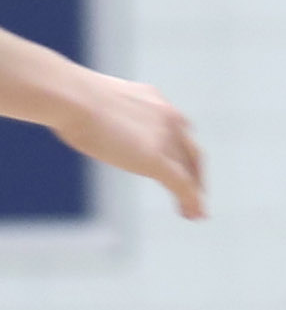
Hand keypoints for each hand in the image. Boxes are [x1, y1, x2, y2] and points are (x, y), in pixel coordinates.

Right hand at [51, 67, 204, 217]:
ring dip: (194, 193)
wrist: (69, 96)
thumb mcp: (95, 101)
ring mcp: (165, 139)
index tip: (184, 166)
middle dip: (195, 174)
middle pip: (191, 152)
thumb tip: (84, 121)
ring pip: (190, 172)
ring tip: (194, 212)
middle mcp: (167, 118)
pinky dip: (192, 202)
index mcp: (153, 100)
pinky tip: (193, 214)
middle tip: (196, 193)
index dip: (184, 151)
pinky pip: (183, 186)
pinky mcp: (158, 160)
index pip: (178, 130)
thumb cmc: (66, 94)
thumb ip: (103, 114)